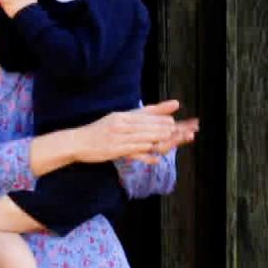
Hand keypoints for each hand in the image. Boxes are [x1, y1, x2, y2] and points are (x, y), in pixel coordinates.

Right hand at [77, 100, 198, 162]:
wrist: (76, 142)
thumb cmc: (99, 131)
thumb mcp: (117, 118)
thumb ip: (138, 115)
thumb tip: (156, 110)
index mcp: (123, 115)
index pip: (149, 115)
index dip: (166, 118)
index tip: (182, 121)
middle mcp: (122, 124)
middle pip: (151, 125)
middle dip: (172, 128)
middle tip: (190, 130)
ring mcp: (119, 137)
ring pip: (146, 137)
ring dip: (164, 139)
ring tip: (179, 139)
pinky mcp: (115, 150)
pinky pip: (134, 151)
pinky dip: (146, 154)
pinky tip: (157, 156)